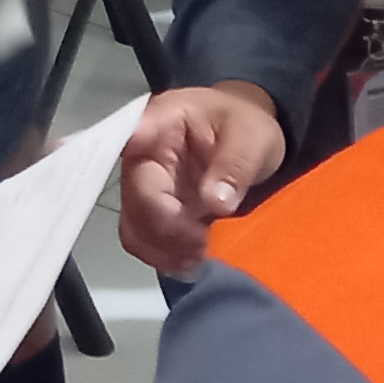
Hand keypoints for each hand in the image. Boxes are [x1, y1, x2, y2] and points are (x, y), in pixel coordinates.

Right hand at [116, 82, 284, 275]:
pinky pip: (147, 242)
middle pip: (135, 201)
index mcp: (159, 123)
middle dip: (168, 230)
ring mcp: (145, 188)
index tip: (183, 218)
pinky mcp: (154, 213)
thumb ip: (234, 164)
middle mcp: (141, 158)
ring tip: (203, 254)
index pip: (132, 149)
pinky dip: (168, 256)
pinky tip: (195, 259)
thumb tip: (216, 202)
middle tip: (205, 243)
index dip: (148, 186)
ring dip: (166, 249)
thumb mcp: (251, 136)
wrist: (246, 137)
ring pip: (135, 229)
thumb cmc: (244, 124)